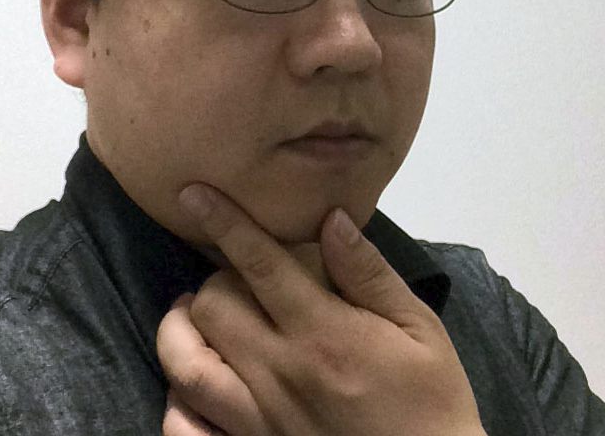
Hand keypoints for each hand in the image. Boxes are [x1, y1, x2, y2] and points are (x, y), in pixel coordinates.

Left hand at [156, 184, 485, 435]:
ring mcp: (257, 421)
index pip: (259, 264)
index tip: (194, 193)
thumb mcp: (419, 328)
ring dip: (178, 329)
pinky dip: (175, 400)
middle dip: (213, 278)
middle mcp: (280, 374)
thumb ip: (369, 273)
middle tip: (233, 277)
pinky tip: (190, 382)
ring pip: (185, 364)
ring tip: (192, 314)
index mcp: (324, 334)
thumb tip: (331, 218)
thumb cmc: (429, 402)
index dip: (223, 222)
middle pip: (212, 306)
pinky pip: (184, 429)